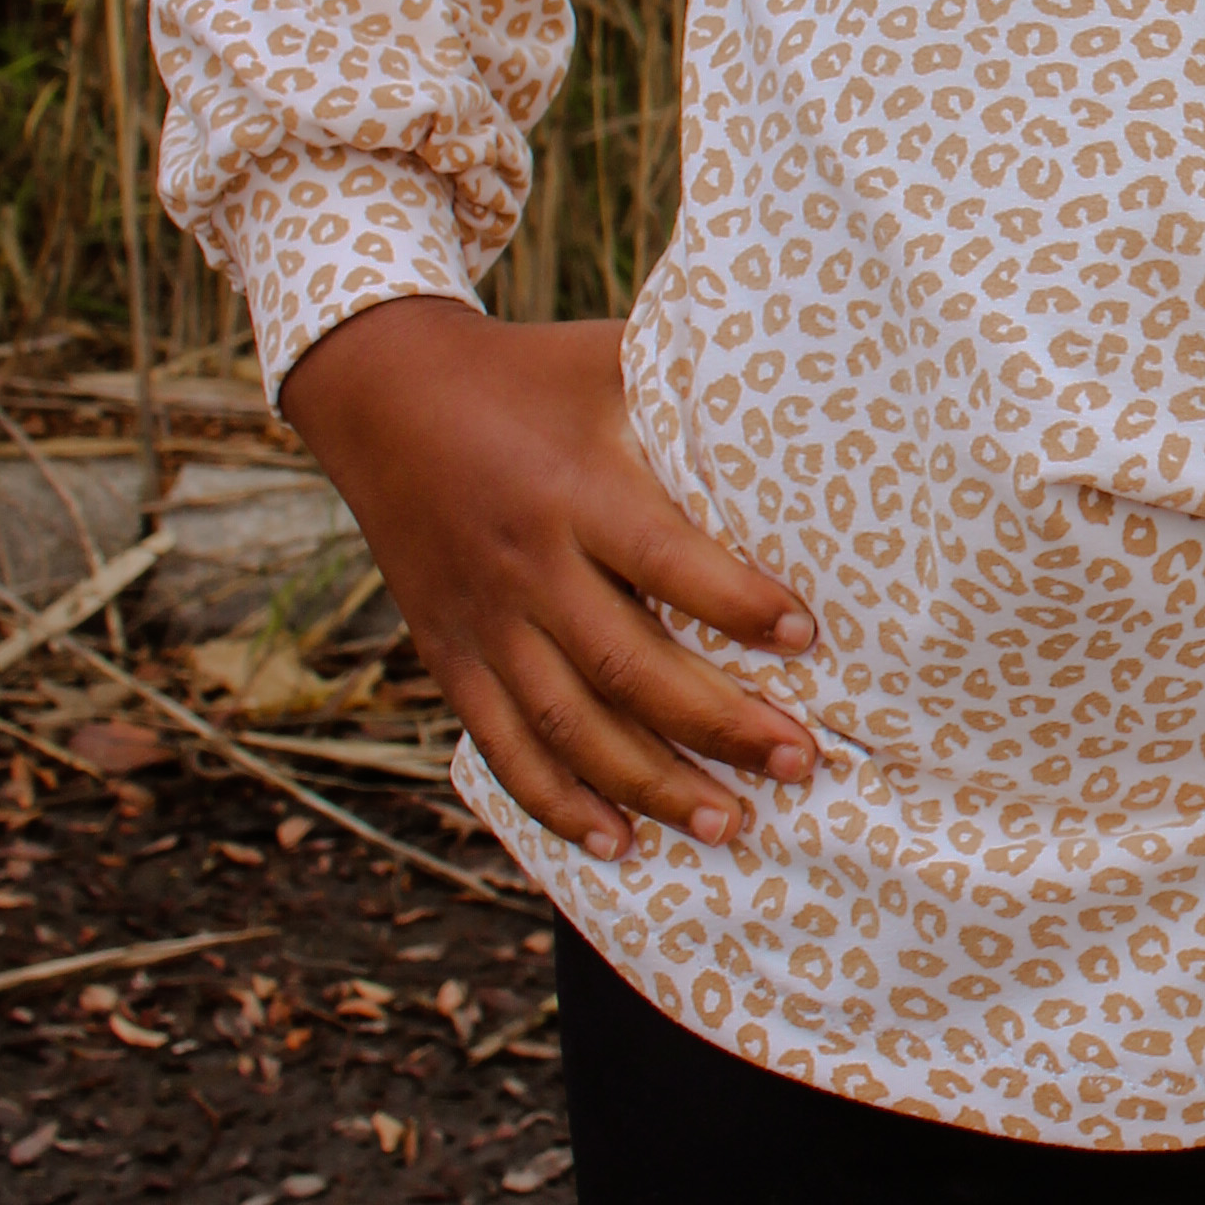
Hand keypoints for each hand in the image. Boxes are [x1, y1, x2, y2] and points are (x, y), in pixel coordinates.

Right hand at [278, 298, 817, 864]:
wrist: (385, 391)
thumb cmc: (532, 373)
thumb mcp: (613, 363)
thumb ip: (696, 400)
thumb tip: (818, 401)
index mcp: (575, 489)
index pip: (663, 560)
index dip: (734, 604)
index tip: (805, 637)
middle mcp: (527, 563)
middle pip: (626, 665)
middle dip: (717, 724)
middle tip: (800, 761)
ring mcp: (484, 617)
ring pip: (567, 724)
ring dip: (649, 785)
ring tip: (729, 825)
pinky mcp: (449, 651)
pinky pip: (501, 742)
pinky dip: (555, 800)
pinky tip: (615, 842)